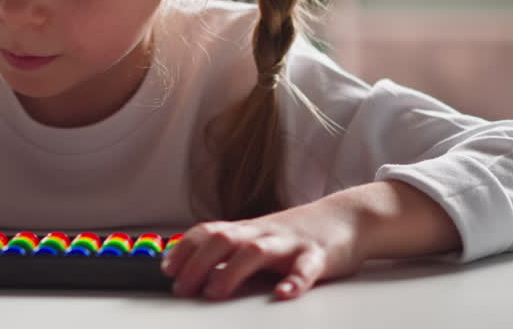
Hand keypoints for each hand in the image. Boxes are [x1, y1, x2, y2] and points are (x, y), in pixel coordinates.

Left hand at [160, 196, 364, 300]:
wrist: (346, 217)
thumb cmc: (297, 233)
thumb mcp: (259, 237)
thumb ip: (230, 252)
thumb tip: (192, 270)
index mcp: (247, 230)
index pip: (208, 232)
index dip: (184, 249)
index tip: (166, 269)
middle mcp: (263, 233)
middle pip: (224, 239)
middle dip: (198, 262)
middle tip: (182, 288)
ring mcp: (289, 243)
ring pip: (257, 251)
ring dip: (232, 271)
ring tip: (216, 292)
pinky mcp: (317, 256)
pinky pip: (305, 268)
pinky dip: (294, 281)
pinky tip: (284, 294)